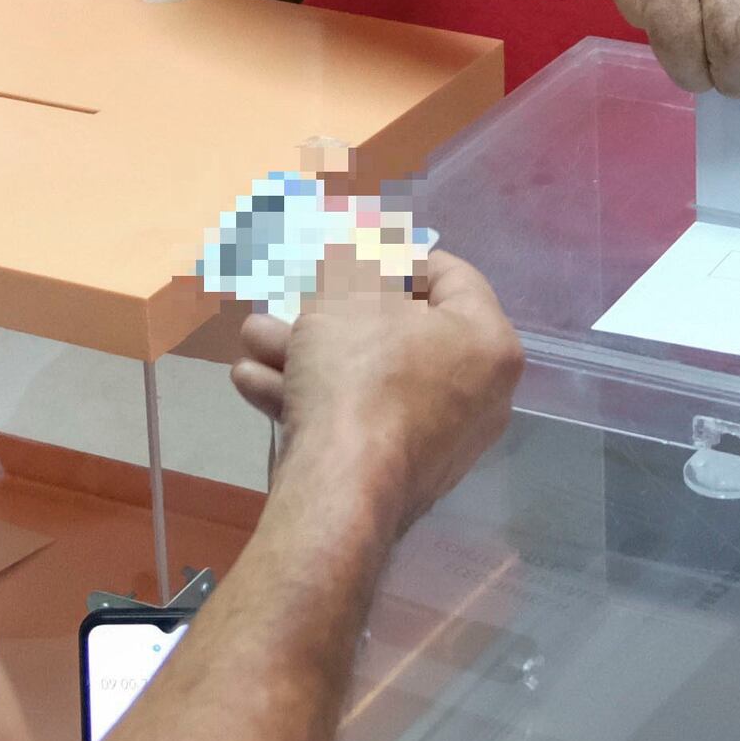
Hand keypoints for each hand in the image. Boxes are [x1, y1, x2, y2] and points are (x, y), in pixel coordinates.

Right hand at [227, 246, 521, 518]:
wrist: (338, 491)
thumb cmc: (358, 374)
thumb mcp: (344, 297)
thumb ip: (349, 266)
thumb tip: (359, 252)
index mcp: (488, 342)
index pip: (452, 276)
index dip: (397, 254)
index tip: (356, 249)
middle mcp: (477, 393)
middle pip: (400, 332)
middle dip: (332, 310)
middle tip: (294, 294)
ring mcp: (439, 440)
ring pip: (367, 378)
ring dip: (305, 353)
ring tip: (252, 335)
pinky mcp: (399, 475)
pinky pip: (358, 420)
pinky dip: (310, 398)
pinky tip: (252, 381)